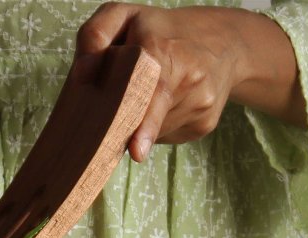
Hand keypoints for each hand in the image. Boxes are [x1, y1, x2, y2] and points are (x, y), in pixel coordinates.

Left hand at [74, 3, 304, 161]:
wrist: (226, 41)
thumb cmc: (162, 31)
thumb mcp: (125, 16)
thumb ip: (95, 35)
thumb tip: (81, 74)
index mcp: (164, 48)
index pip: (153, 89)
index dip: (145, 123)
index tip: (136, 151)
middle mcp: (189, 75)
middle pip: (148, 118)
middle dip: (131, 130)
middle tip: (122, 139)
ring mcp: (200, 103)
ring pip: (157, 132)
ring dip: (142, 125)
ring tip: (150, 97)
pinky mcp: (205, 123)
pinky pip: (171, 136)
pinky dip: (159, 129)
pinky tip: (167, 106)